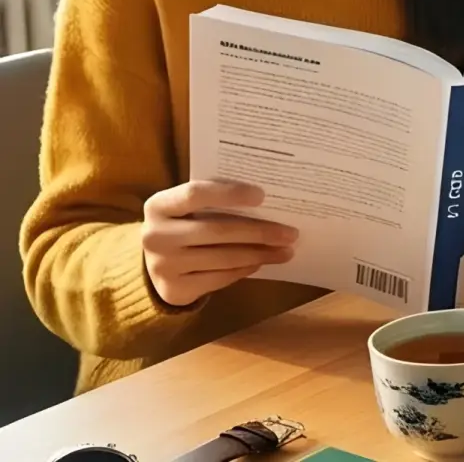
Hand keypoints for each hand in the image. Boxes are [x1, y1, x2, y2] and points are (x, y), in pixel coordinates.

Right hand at [142, 181, 297, 307]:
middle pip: (217, 230)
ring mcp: (162, 266)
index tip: (262, 195)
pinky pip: (219, 278)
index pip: (196, 194)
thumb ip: (214, 201)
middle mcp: (155, 236)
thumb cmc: (182, 225)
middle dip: (259, 231)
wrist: (152, 264)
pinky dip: (244, 269)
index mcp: (159, 206)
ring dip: (260, 254)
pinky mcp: (174, 290)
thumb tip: (268, 202)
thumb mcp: (187, 209)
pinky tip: (261, 262)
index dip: (230, 193)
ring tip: (286, 251)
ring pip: (223, 258)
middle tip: (291, 233)